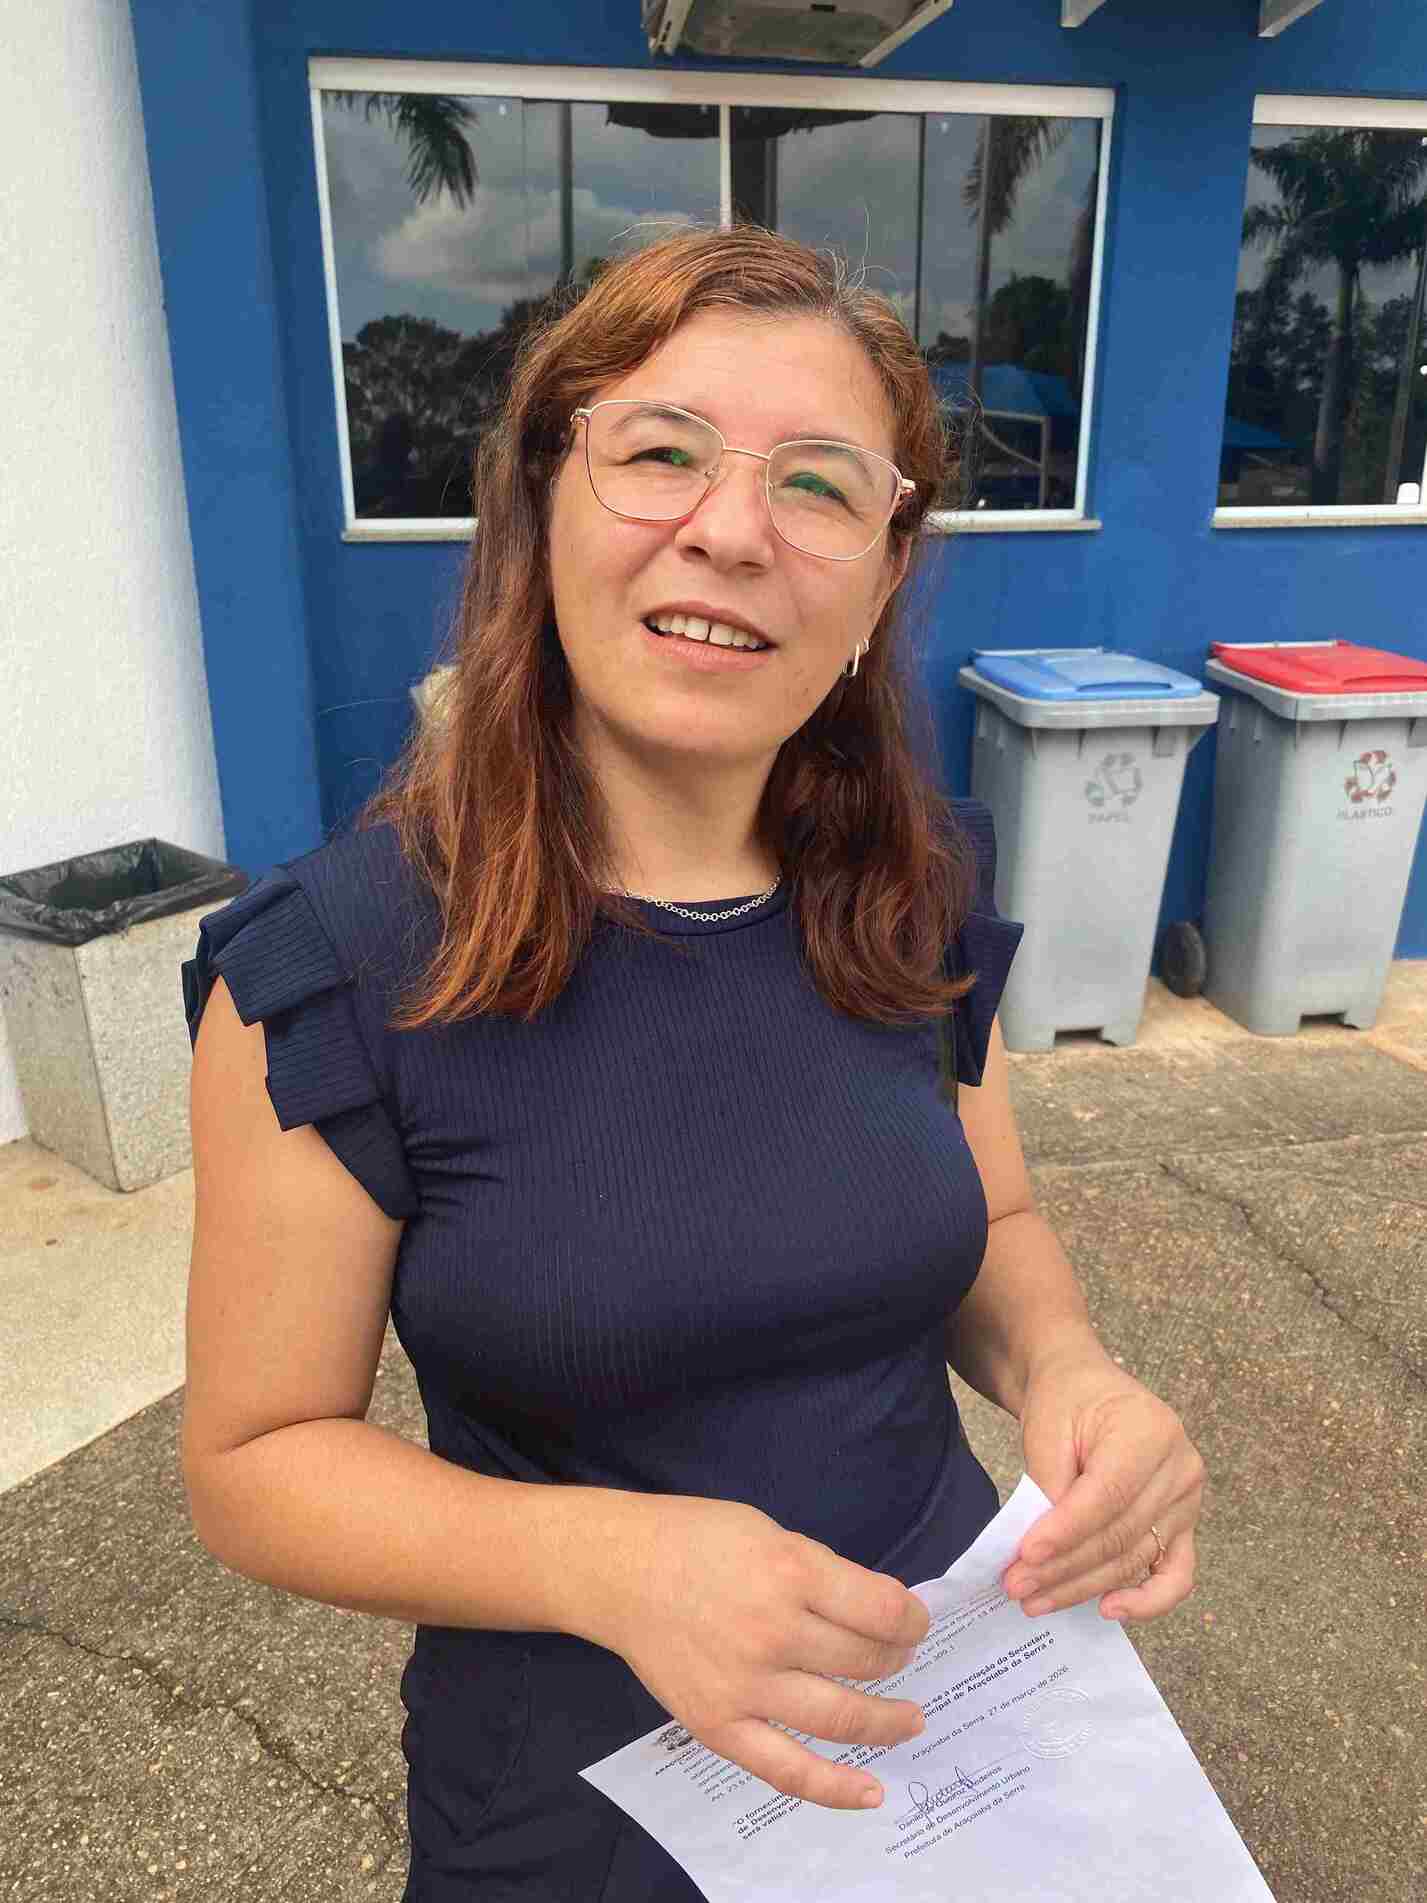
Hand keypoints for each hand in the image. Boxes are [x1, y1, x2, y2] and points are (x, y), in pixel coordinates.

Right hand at [585, 1492, 930, 1810]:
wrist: (620, 1572)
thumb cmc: (696, 1540)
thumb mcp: (770, 1532)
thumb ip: (820, 1574)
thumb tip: (874, 1614)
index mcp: (791, 1571)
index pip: (881, 1609)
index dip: (911, 1619)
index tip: (914, 1621)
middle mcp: (774, 1631)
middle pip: (865, 1660)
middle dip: (897, 1658)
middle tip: (901, 1656)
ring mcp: (747, 1686)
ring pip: (841, 1717)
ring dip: (886, 1721)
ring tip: (908, 1719)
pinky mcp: (720, 1726)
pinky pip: (788, 1770)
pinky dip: (836, 1788)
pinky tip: (873, 1792)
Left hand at [1001, 1346, 1205, 1623]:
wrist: (1085, 1386)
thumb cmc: (1066, 1400)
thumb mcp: (1048, 1427)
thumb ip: (1051, 1485)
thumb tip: (1041, 1553)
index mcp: (1150, 1431)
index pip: (1108, 1496)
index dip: (1066, 1531)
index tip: (1025, 1555)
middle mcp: (1180, 1468)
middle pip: (1120, 1535)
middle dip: (1064, 1567)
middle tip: (1016, 1586)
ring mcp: (1187, 1501)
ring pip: (1135, 1560)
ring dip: (1083, 1587)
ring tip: (1035, 1600)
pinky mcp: (1184, 1525)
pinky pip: (1176, 1574)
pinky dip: (1149, 1601)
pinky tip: (1107, 1610)